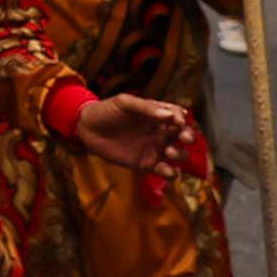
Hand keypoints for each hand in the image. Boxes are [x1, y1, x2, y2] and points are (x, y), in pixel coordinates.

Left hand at [74, 95, 196, 173]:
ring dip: (179, 154)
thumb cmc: (107, 111)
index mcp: (158, 116)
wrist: (88, 128)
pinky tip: (169, 171)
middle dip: (188, 137)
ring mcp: (155, 149)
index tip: (178, 120)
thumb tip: (169, 114)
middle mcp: (160, 132)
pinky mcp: (146, 164)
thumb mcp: (124, 103)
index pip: (178, 118)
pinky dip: (170, 173)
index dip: (182, 120)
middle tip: (184, 138)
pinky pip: (164, 170)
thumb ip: (146, 108)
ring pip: (178, 154)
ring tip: (169, 151)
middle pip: (183, 137)